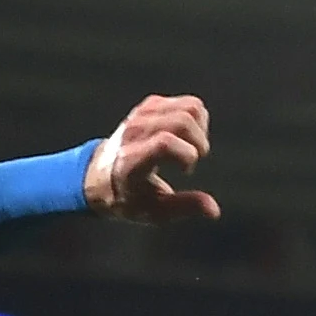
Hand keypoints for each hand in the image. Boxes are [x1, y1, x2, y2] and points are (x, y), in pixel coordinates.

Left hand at [82, 94, 217, 223]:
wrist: (101, 176)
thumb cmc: (130, 197)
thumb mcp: (154, 211)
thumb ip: (184, 207)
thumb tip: (214, 210)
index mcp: (131, 161)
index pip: (165, 143)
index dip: (187, 156)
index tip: (186, 170)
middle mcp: (134, 133)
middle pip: (183, 122)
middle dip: (199, 143)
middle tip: (192, 160)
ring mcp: (142, 115)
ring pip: (191, 108)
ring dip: (201, 130)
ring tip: (192, 148)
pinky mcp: (151, 105)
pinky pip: (189, 104)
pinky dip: (197, 120)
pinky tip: (188, 138)